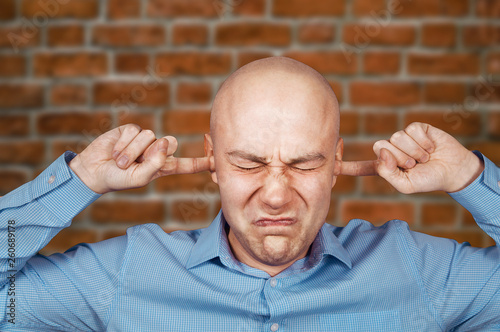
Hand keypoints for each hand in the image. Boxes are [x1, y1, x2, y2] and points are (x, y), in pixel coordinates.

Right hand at [69, 124, 211, 193]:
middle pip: (171, 143)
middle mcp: (157, 152)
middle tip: (137, 163)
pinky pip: (135, 132)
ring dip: (132, 152)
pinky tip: (115, 152)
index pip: (187, 165)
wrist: (94, 171)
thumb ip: (156, 163)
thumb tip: (165, 141)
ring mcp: (145, 140)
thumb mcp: (140, 177)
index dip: (202, 162)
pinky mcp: (132, 130)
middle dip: (154, 151)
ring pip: (150, 137)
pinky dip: (124, 144)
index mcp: (164, 167)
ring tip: (121, 162)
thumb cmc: (118, 179)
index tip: (217, 160)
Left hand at [340, 122, 483, 193]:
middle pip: (379, 146)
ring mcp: (402, 138)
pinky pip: (411, 130)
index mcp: (384, 167)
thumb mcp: (406, 185)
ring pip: (396, 138)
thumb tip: (380, 152)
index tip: (330, 165)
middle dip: (399, 157)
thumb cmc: (429, 180)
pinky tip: (431, 147)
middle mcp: (390, 151)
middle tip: (414, 165)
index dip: (344, 166)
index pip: (360, 167)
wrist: (454, 170)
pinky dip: (423, 142)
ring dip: (414, 151)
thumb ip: (388, 172)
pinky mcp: (415, 128)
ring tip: (424, 158)